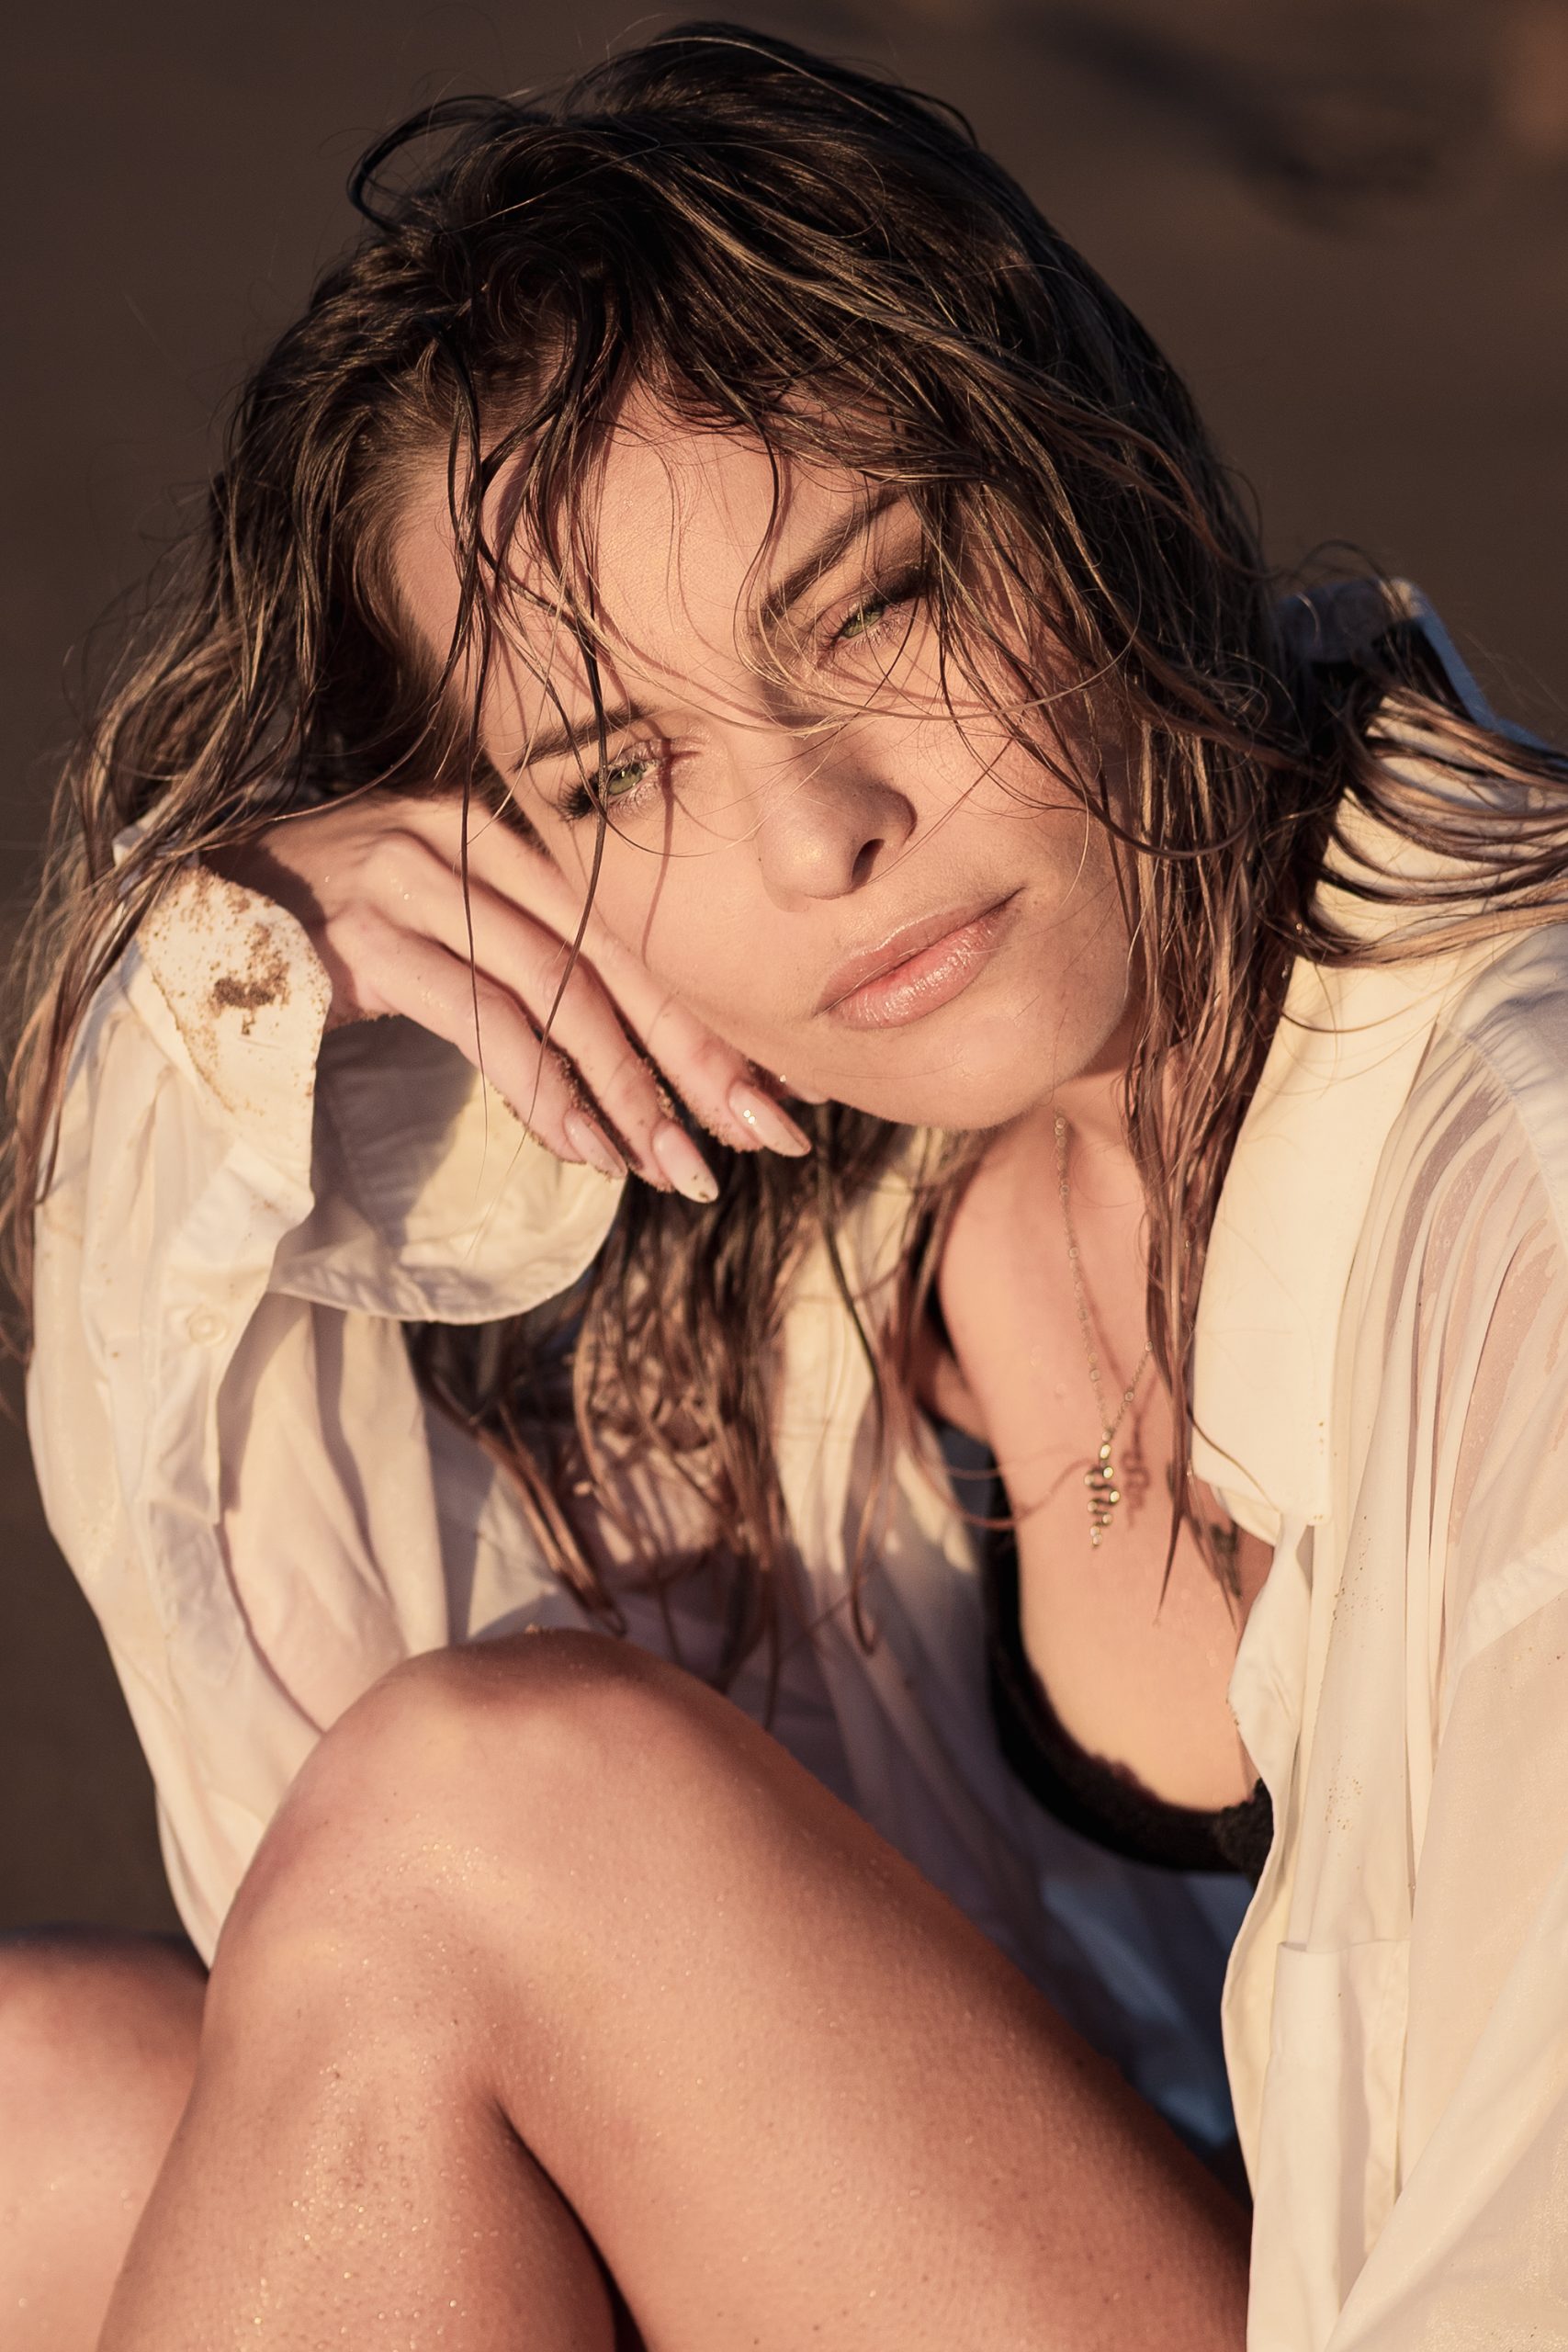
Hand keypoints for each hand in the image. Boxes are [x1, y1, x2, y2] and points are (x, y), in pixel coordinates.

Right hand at [208, 791, 813, 1198]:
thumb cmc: (336, 931)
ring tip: (682, 1170)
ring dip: (633, 1094)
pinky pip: (487, 1022)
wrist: (192, 909)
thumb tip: (646, 1053)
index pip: (640, 925)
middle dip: (703, 1054)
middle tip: (770, 1134)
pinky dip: (547, 1092)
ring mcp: (419, 879)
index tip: (783, 1080)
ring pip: (563, 995)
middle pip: (621, 954)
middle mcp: (475, 835)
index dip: (716, 1007)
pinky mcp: (369, 937)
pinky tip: (590, 1149)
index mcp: (512, 826)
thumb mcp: (452, 927)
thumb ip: (537, 964)